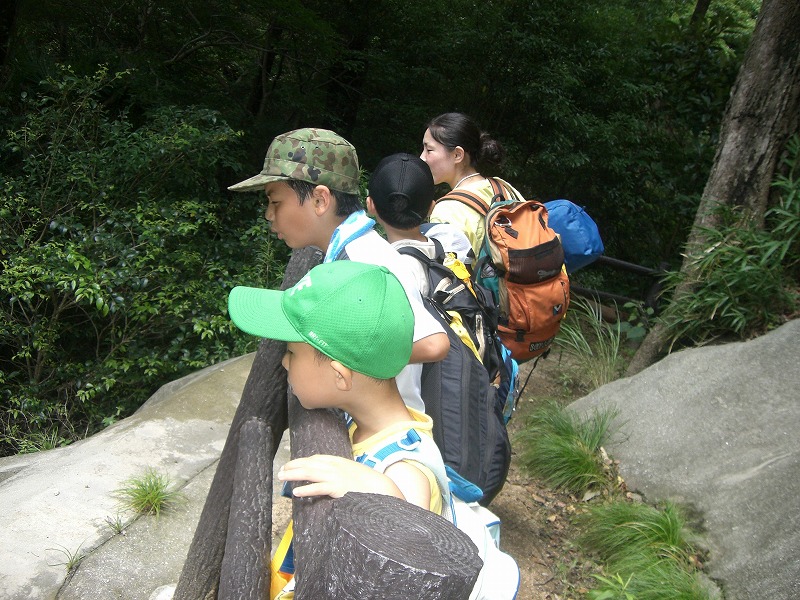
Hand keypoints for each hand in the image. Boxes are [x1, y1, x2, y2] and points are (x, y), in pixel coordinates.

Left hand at [278, 455, 402, 498]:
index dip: (303, 461)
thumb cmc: (369, 483)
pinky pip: (318, 488)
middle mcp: (335, 466)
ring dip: (294, 474)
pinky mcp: (337, 488)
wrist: (382, 488)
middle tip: (281, 470)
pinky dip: (306, 489)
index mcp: (339, 461)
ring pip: (310, 473)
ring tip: (282, 477)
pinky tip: (296, 492)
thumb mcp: (354, 473)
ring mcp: (336, 476)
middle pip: (309, 463)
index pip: (317, 458)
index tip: (292, 464)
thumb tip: (333, 479)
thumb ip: (343, 473)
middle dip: (294, 466)